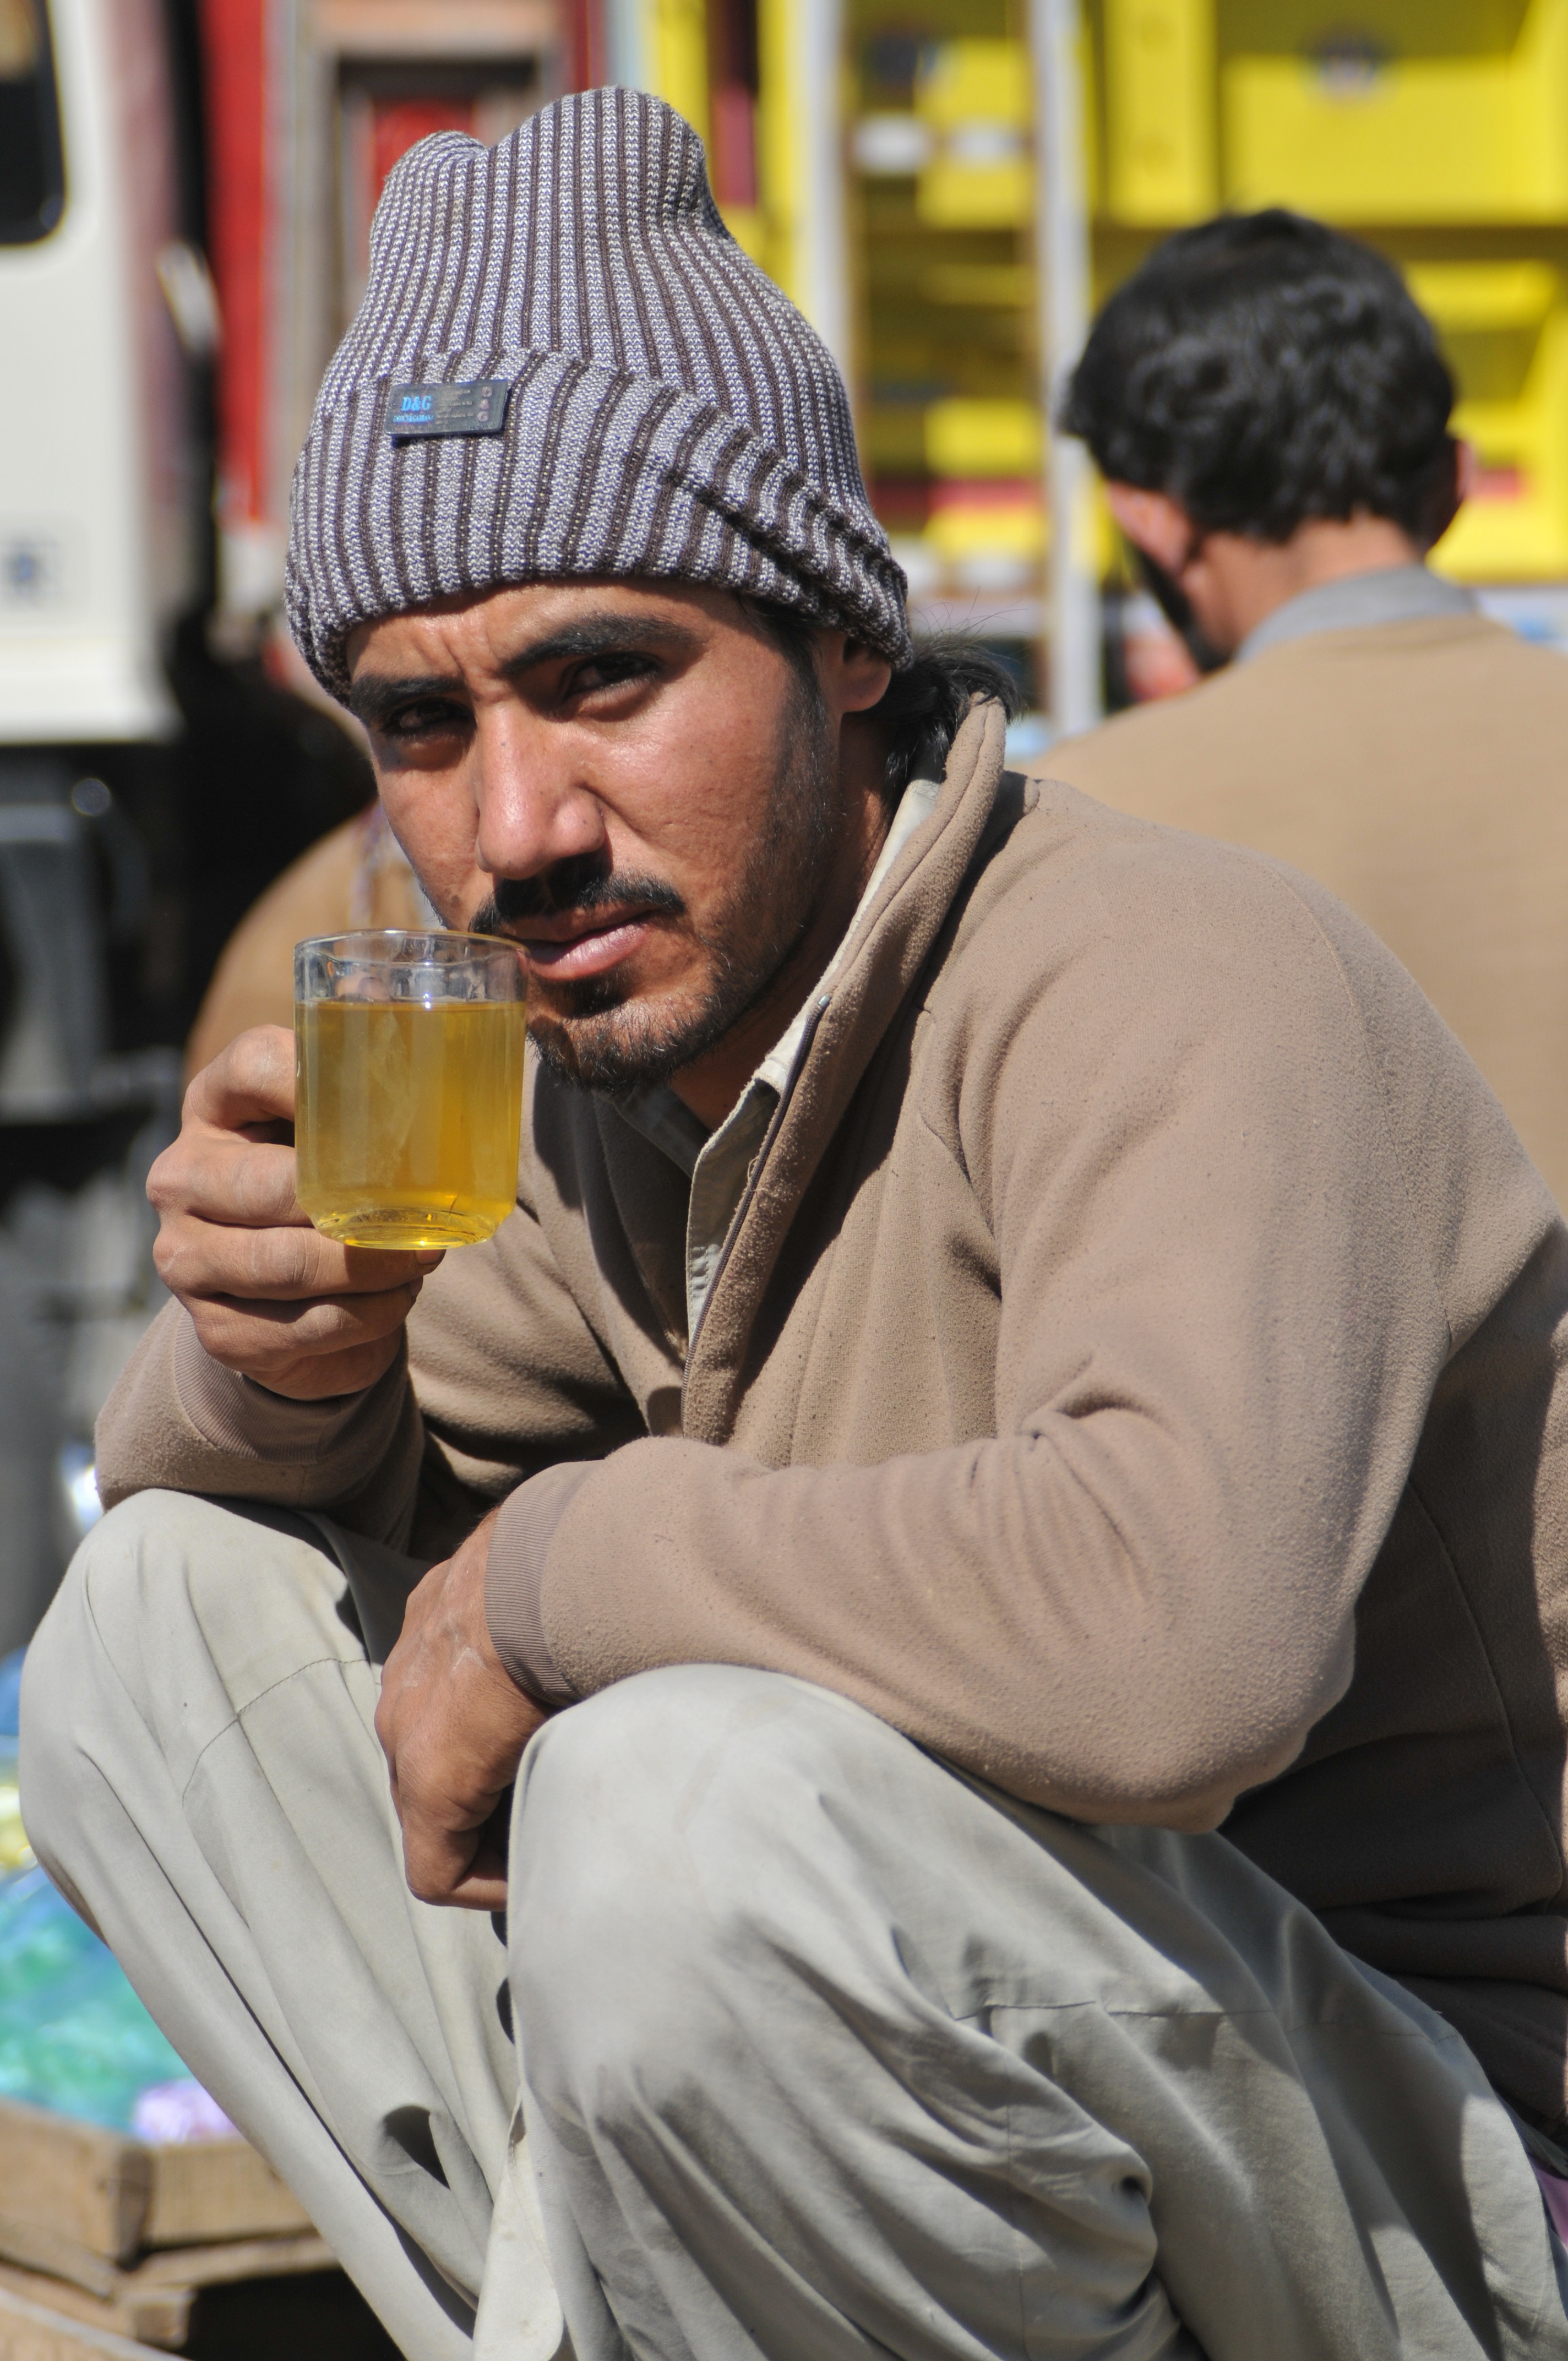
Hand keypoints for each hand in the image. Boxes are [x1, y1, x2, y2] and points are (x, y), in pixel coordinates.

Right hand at [149, 1026, 440, 1398]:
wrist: (290, 1292)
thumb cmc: (327, 1185)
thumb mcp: (338, 1131)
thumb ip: (372, 1098)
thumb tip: (457, 1085)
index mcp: (214, 1103)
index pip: (255, 1065)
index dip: (319, 1078)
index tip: (389, 1103)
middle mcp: (181, 1177)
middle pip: (272, 1184)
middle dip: (358, 1206)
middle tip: (423, 1214)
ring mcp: (185, 1257)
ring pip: (288, 1264)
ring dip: (372, 1268)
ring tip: (420, 1258)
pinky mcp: (216, 1329)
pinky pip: (307, 1325)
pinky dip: (370, 1315)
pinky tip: (394, 1298)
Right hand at [375, 1510, 548, 1908]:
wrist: (566, 1553)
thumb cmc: (581, 1665)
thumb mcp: (583, 1758)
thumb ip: (570, 1802)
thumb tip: (601, 1827)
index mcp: (431, 1773)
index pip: (434, 1874)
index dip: (488, 1889)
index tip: (538, 1869)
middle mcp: (400, 1722)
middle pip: (427, 1805)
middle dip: (481, 1820)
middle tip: (548, 1806)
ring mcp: (404, 1661)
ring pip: (424, 1731)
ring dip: (470, 1748)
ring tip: (540, 1735)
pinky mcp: (423, 1606)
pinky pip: (433, 1669)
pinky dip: (467, 1685)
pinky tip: (525, 1666)